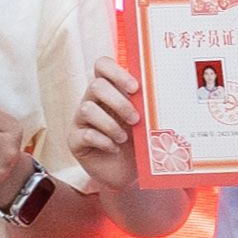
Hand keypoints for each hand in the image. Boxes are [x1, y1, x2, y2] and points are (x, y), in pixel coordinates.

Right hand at [65, 55, 146, 191]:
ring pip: (87, 109)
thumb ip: (146, 104)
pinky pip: (85, 134)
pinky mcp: (75, 140)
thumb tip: (162, 91)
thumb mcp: (145, 121)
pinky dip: (104, 141)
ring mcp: (80, 120)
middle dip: (119, 102)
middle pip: (96, 85)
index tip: (135, 88)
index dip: (116, 72)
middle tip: (135, 120)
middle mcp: (92, 101)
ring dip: (111, 125)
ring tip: (123, 139)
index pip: (102, 66)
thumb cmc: (137, 142)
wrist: (128, 172)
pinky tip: (114, 148)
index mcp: (109, 90)